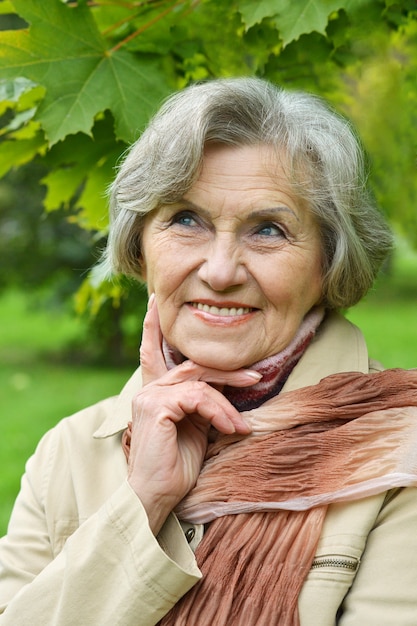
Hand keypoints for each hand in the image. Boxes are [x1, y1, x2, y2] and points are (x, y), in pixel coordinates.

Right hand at [127, 294, 259, 533]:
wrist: (158, 498)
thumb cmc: (177, 466)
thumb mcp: (196, 427)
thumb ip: (203, 402)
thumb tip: (228, 387)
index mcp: (155, 392)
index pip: (152, 352)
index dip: (153, 327)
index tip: (153, 301)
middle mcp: (148, 389)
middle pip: (194, 365)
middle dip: (228, 369)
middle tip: (257, 373)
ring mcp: (149, 395)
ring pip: (200, 380)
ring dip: (228, 402)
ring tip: (241, 427)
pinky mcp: (155, 406)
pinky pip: (198, 397)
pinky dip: (220, 411)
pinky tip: (230, 429)